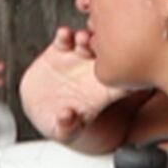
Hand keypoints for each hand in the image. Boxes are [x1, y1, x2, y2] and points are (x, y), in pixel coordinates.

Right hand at [20, 29, 112, 144]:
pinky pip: (66, 38)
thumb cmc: (61, 124)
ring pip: (89, 41)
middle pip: (110, 54)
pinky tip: (63, 36)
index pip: (122, 81)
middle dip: (110, 46)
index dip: (124, 71)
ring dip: (88, 36)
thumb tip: (65, 118)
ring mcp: (78, 60)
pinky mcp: (59, 52)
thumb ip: (67, 128)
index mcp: (103, 93)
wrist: (42, 112)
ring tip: (82, 39)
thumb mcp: (65, 132)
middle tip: (101, 47)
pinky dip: (66, 34)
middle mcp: (93, 73)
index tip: (117, 68)